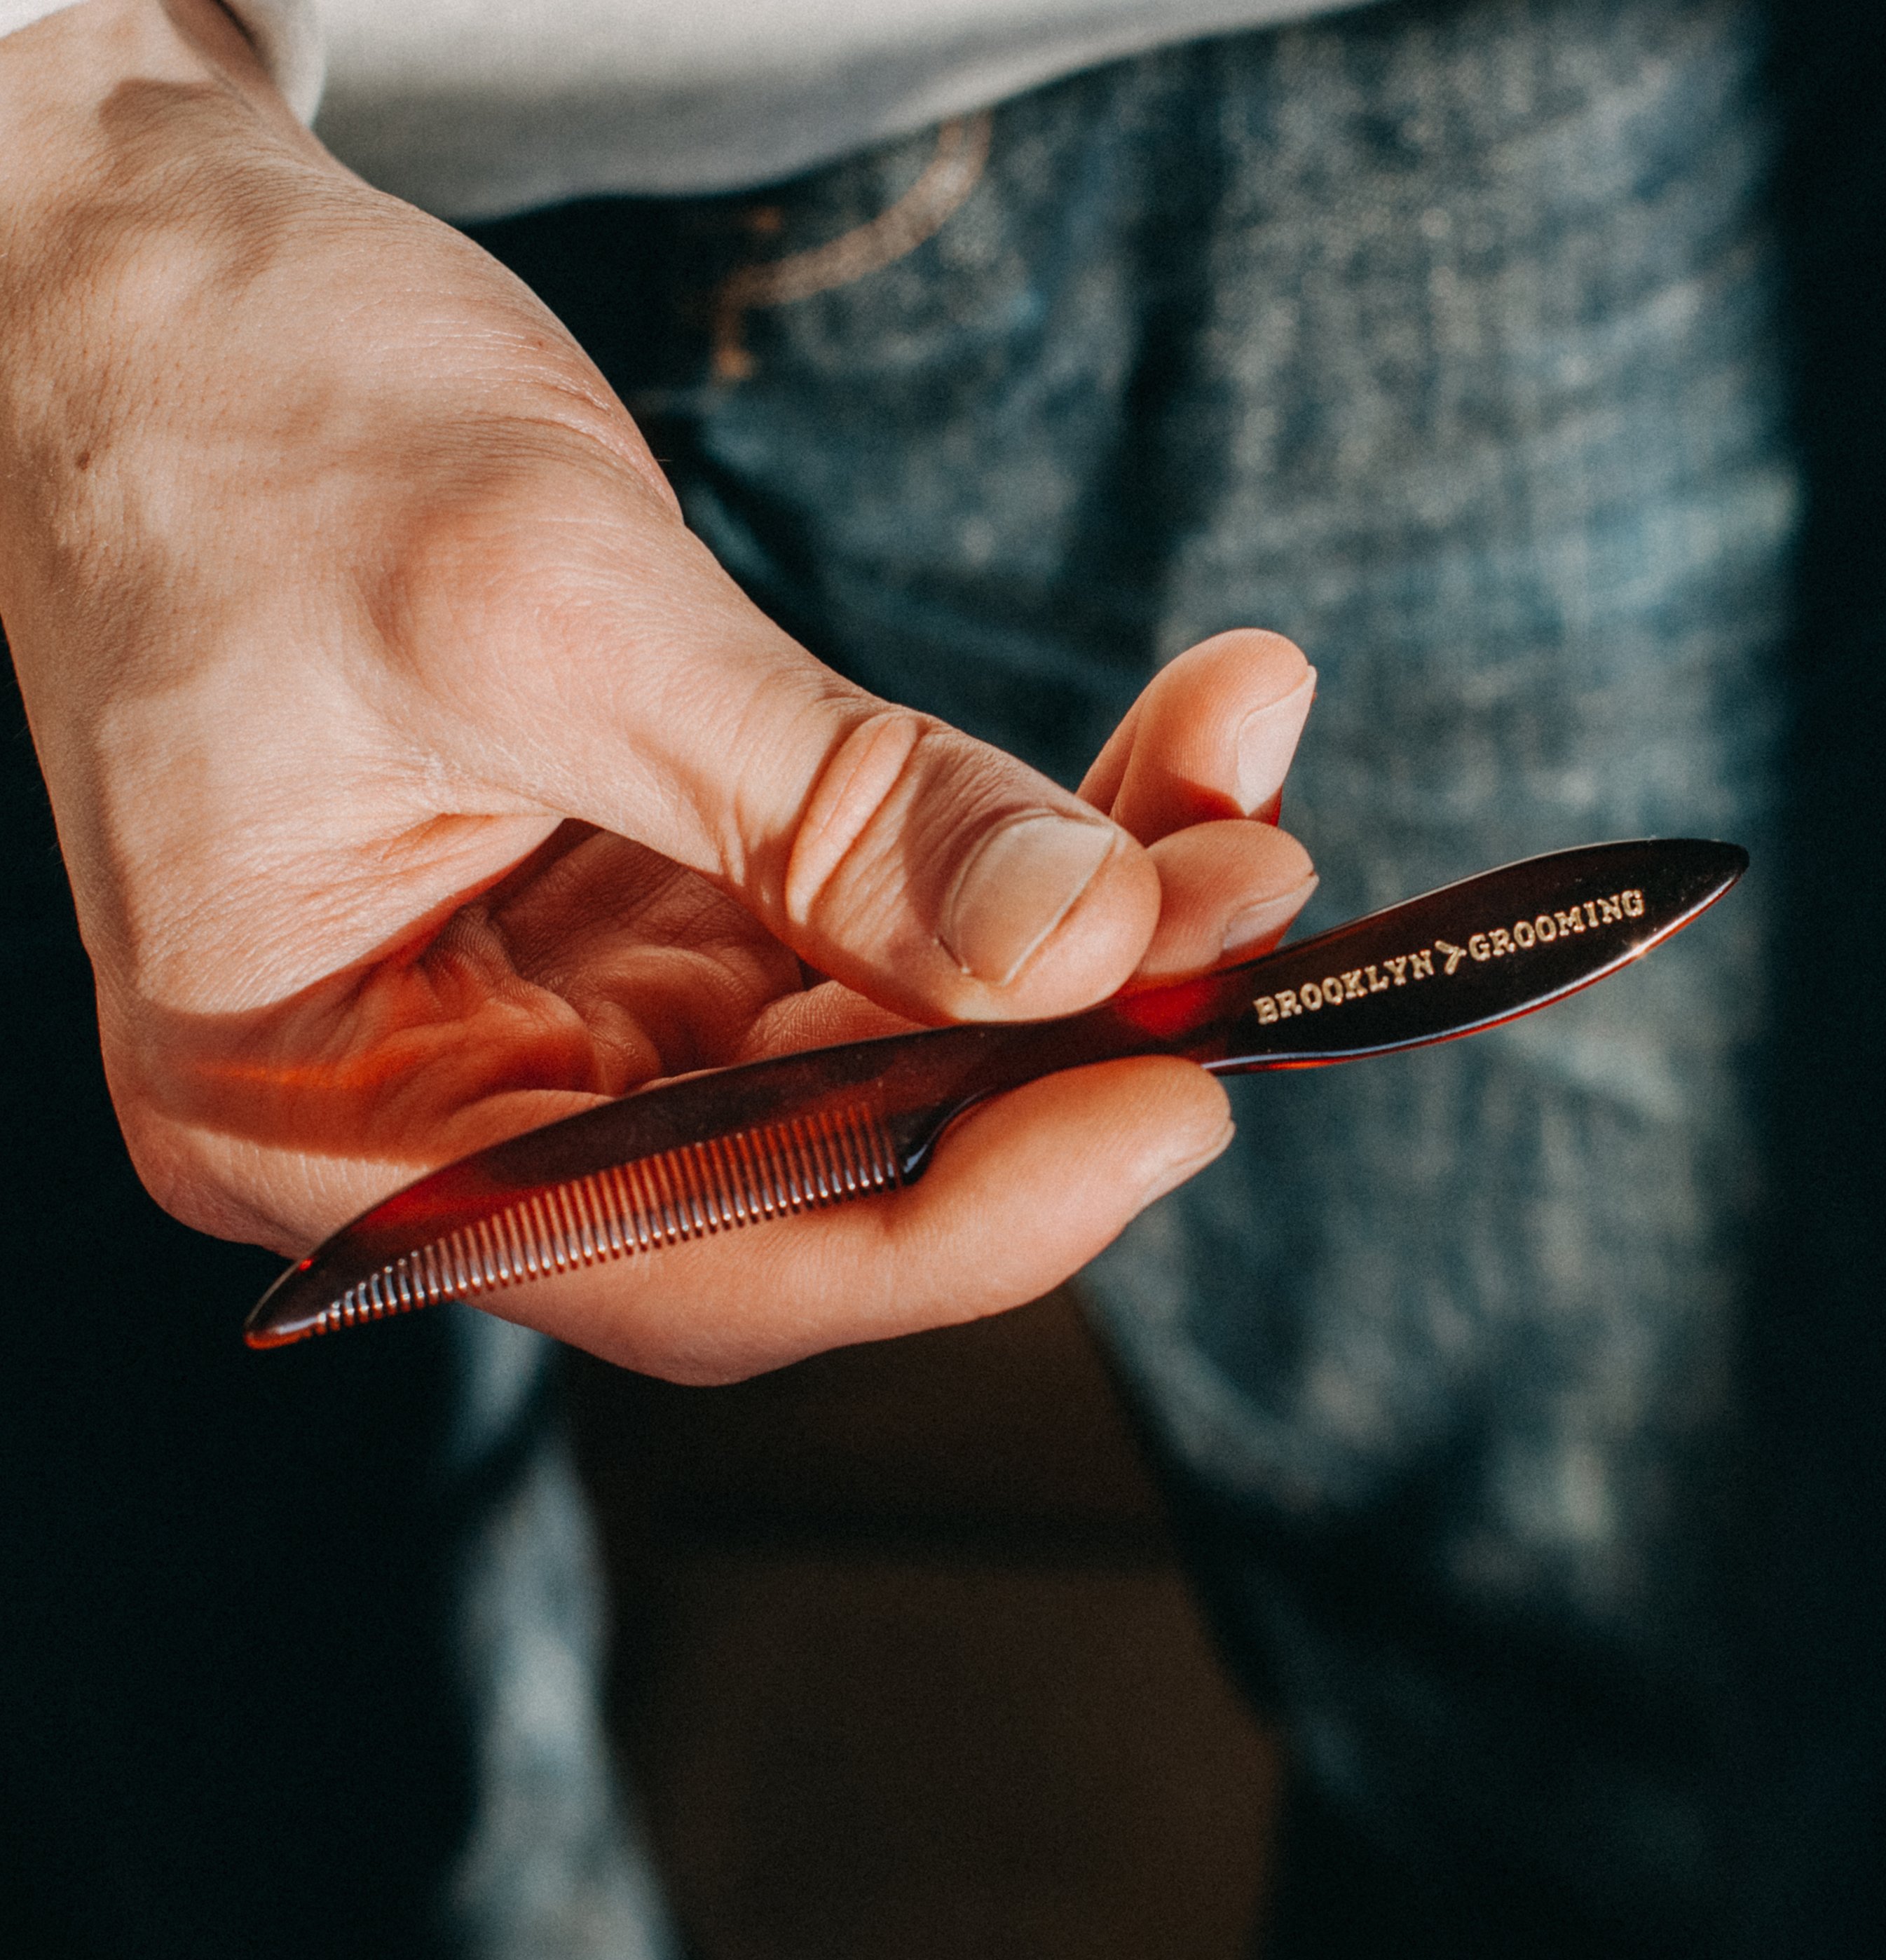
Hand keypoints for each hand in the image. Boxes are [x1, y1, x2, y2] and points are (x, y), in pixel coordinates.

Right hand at [0, 0, 1315, 1377]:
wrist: (150, 289)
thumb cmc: (243, 422)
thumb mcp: (539, 609)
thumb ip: (819, 806)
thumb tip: (1084, 946)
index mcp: (317, 1115)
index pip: (685, 1255)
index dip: (955, 1220)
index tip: (1174, 1107)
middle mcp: (444, 1100)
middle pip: (810, 1159)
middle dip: (1054, 1047)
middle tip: (1247, 912)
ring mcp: (553, 1008)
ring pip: (869, 1044)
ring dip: (1074, 933)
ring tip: (1232, 795)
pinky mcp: (638, 906)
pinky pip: (862, 924)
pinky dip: (1010, 852)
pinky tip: (1153, 770)